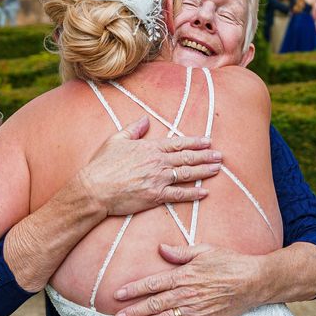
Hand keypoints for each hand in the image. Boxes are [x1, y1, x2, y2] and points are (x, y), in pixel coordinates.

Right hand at [77, 116, 221, 215]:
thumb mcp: (116, 140)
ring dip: (204, 171)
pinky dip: (193, 194)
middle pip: (187, 158)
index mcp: (149, 148)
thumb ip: (133, 130)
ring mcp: (158, 179)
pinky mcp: (155, 196)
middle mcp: (157, 162)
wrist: (94, 189)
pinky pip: (179, 195)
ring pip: (187, 174)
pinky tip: (204, 192)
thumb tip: (144, 120)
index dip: (195, 142)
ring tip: (217, 169)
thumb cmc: (102, 165)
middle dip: (205, 156)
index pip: (178, 143)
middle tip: (220, 156)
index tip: (208, 141)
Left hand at [113, 244, 265, 315]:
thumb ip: (180, 252)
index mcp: (183, 275)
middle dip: (133, 310)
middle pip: (154, 303)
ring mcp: (196, 309)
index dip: (134, 289)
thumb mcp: (204, 250)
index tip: (118, 294)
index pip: (152, 283)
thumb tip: (160, 248)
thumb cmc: (229, 261)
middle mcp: (186, 293)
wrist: (253, 280)